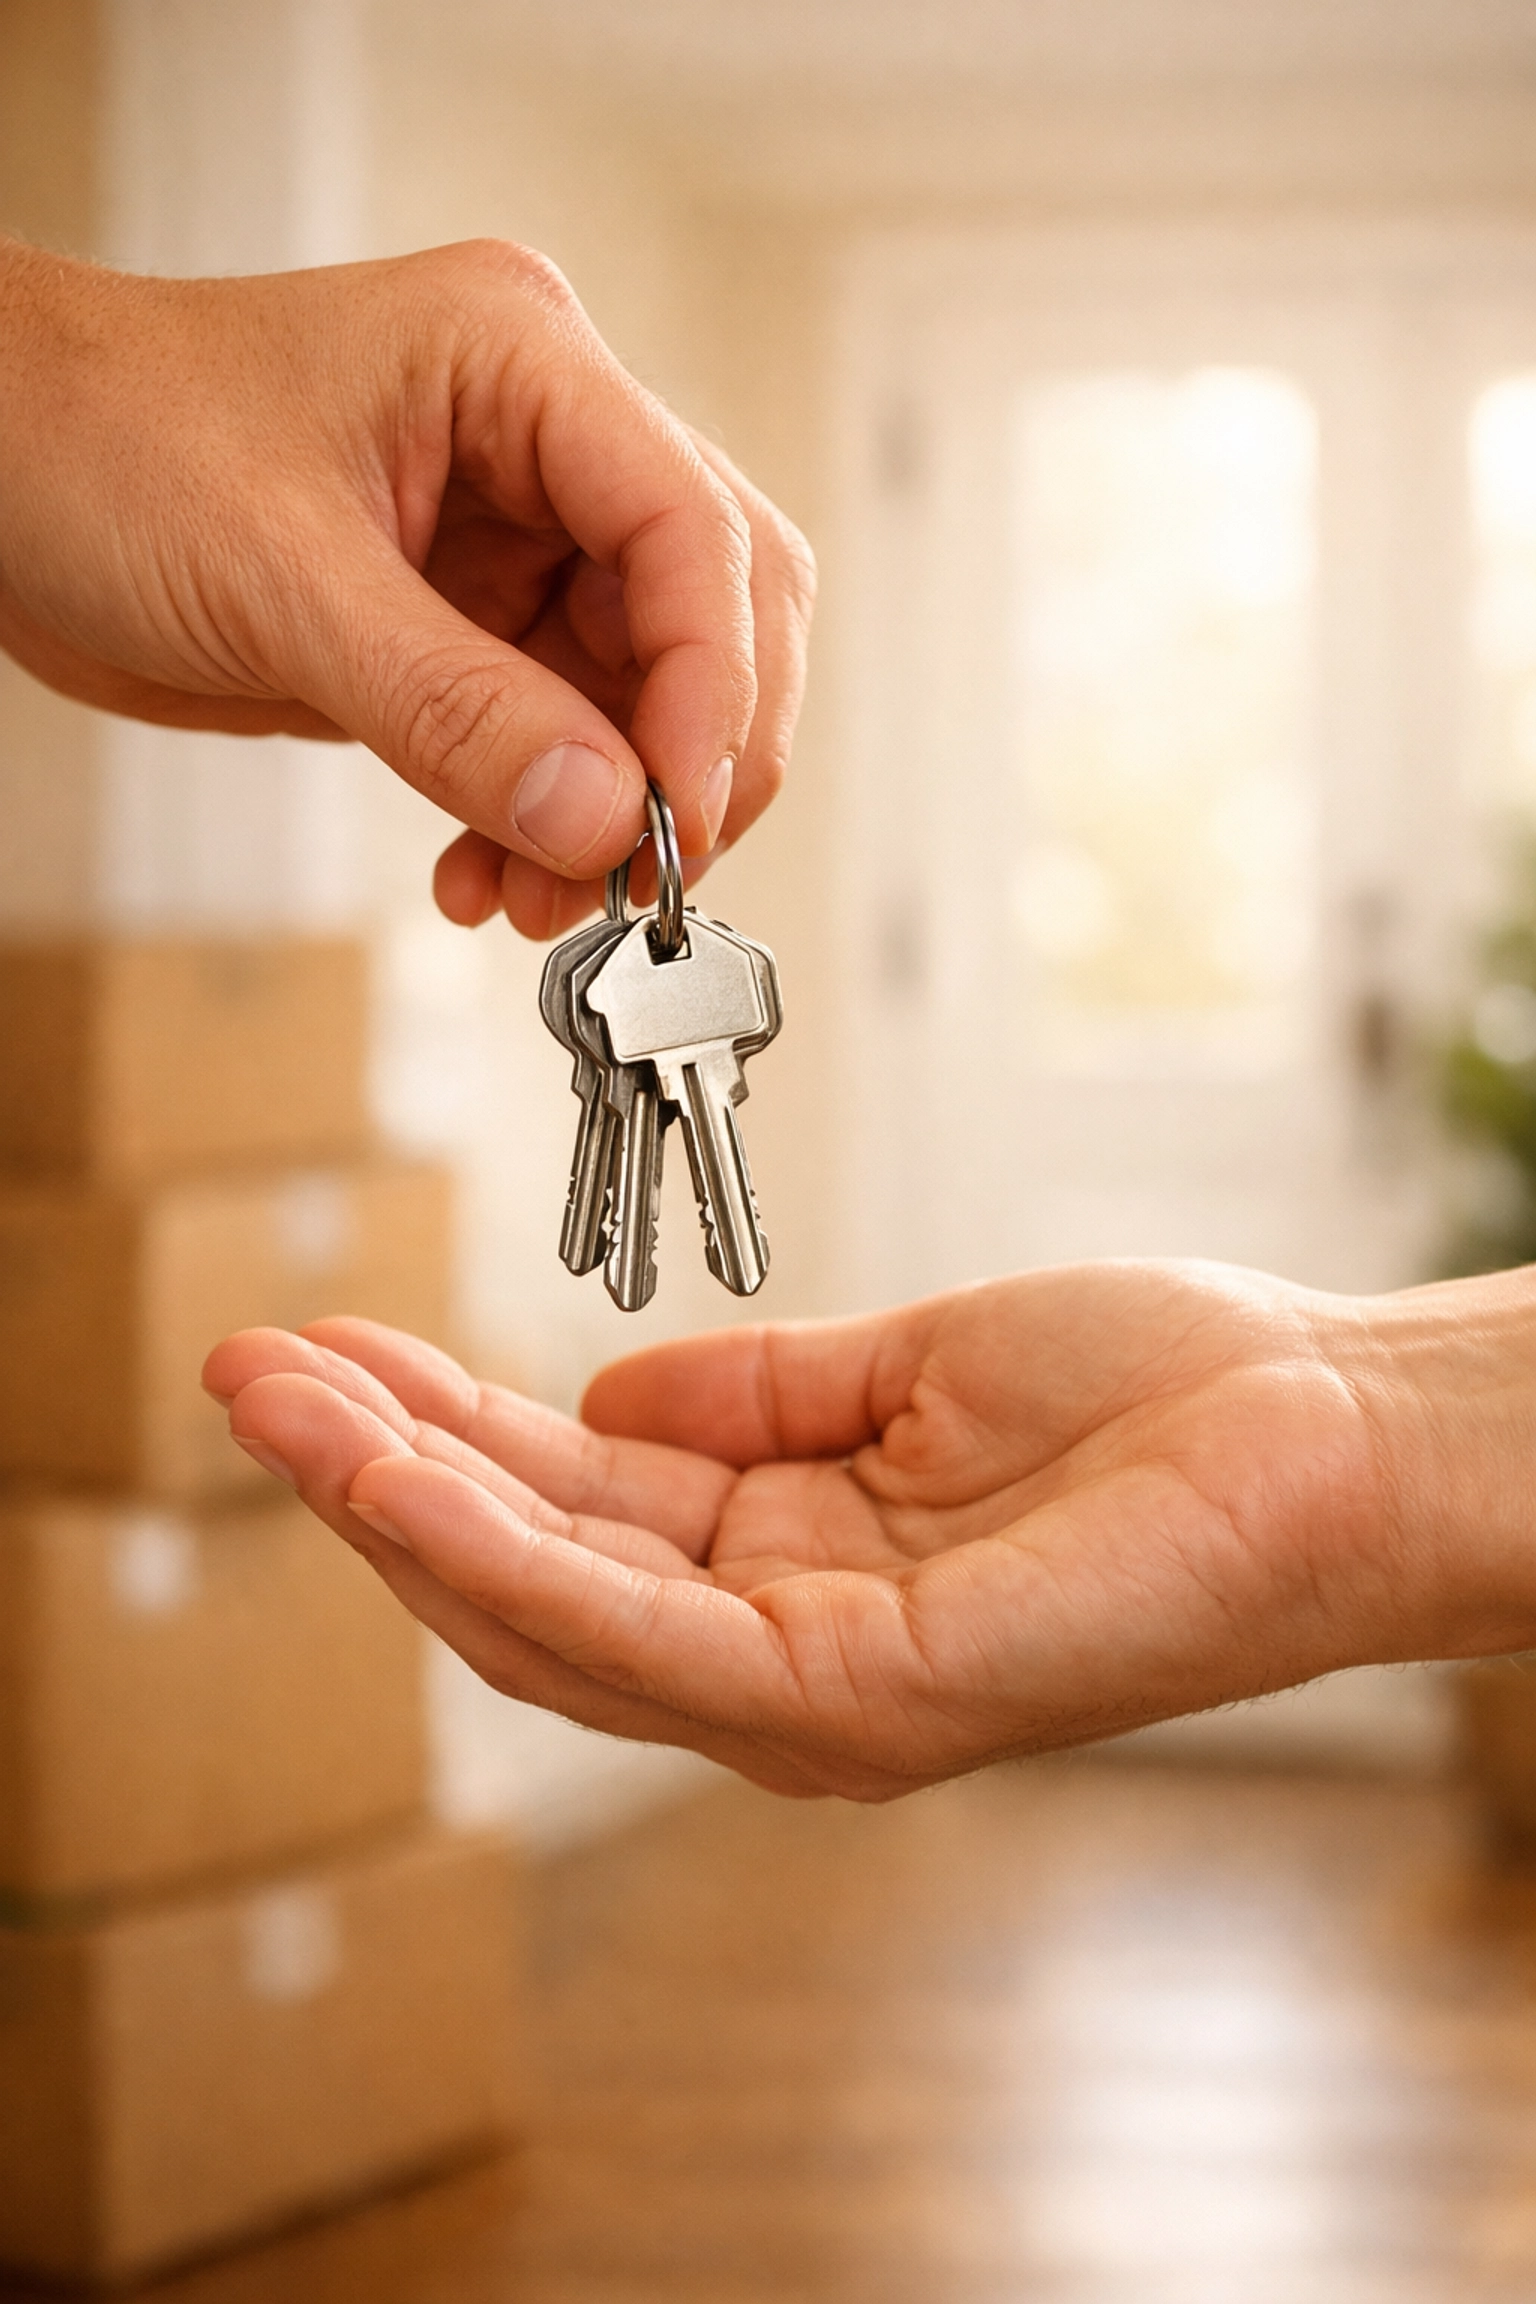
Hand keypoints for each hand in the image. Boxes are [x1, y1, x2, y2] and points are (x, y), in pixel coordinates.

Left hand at [0, 236, 813, 936]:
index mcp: (520, 363)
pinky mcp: (470, 622)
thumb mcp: (280, 582)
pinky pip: (560, 736)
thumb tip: (607, 819)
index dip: (709, 684)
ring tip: (551, 900)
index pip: (690, 527)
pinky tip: (491, 874)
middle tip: (644, 874)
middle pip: (713, 607)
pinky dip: (546, 820)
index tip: (679, 815)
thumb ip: (457, 711)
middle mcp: (541, 443)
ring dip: (617, 812)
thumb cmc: (100, 443)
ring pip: (644, 691)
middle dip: (693, 757)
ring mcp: (513, 535)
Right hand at [202, 1261, 1535, 1800]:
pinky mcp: (860, 1700)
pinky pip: (645, 1631)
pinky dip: (513, 1553)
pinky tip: (413, 1474)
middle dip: (377, 1473)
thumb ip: (754, 1397)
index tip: (328, 1348)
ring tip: (285, 1407)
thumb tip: (605, 1394)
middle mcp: (777, 1653)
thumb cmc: (1159, 1400)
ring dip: (403, 1509)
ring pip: (551, 1615)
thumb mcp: (907, 1371)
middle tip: (250, 1368)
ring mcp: (811, 1695)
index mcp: (787, 1566)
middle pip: (527, 1575)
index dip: (434, 1432)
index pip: (568, 1509)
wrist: (1324, 1431)